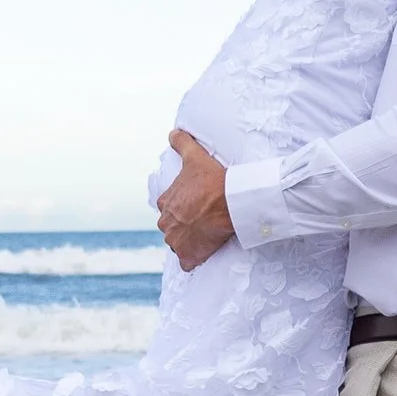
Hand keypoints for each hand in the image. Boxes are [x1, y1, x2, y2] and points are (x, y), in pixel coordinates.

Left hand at [158, 127, 236, 269]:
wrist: (231, 201)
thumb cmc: (213, 179)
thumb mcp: (195, 157)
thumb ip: (182, 144)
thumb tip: (173, 133)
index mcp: (165, 202)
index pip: (169, 207)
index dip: (183, 207)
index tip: (197, 205)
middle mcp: (166, 223)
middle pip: (172, 227)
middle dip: (184, 226)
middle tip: (204, 221)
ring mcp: (176, 241)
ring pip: (179, 244)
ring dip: (190, 242)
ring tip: (208, 236)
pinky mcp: (188, 256)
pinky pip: (187, 262)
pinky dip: (194, 259)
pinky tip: (205, 253)